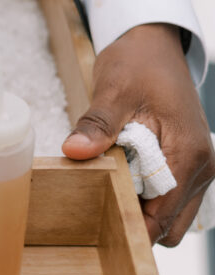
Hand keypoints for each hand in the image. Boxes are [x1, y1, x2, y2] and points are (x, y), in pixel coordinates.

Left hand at [62, 23, 214, 245]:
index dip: (132, 227)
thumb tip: (74, 151)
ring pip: (172, 215)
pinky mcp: (184, 163)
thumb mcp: (113, 92)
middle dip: (137, 224)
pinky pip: (168, 196)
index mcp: (188, 152)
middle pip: (171, 225)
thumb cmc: (138, 65)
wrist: (154, 46)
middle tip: (96, 209)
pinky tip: (118, 181)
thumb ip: (97, 125)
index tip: (99, 228)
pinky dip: (145, 198)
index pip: (163, 213)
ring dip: (141, 211)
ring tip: (106, 191)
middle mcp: (200, 166)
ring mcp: (195, 167)